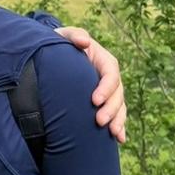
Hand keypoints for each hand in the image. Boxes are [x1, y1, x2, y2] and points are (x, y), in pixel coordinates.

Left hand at [56, 26, 125, 142]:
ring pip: (119, 107)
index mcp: (104, 61)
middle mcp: (109, 77)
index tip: (94, 100)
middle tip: (99, 121)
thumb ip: (74, 35)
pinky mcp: (104, 103)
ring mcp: (108, 91)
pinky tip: (120, 139)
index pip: (111, 75)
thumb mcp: (64, 36)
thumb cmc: (60, 45)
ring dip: (118, 120)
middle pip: (117, 94)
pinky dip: (120, 126)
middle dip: (111, 109)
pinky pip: (116, 115)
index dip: (106, 88)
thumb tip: (85, 42)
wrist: (54, 57)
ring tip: (112, 133)